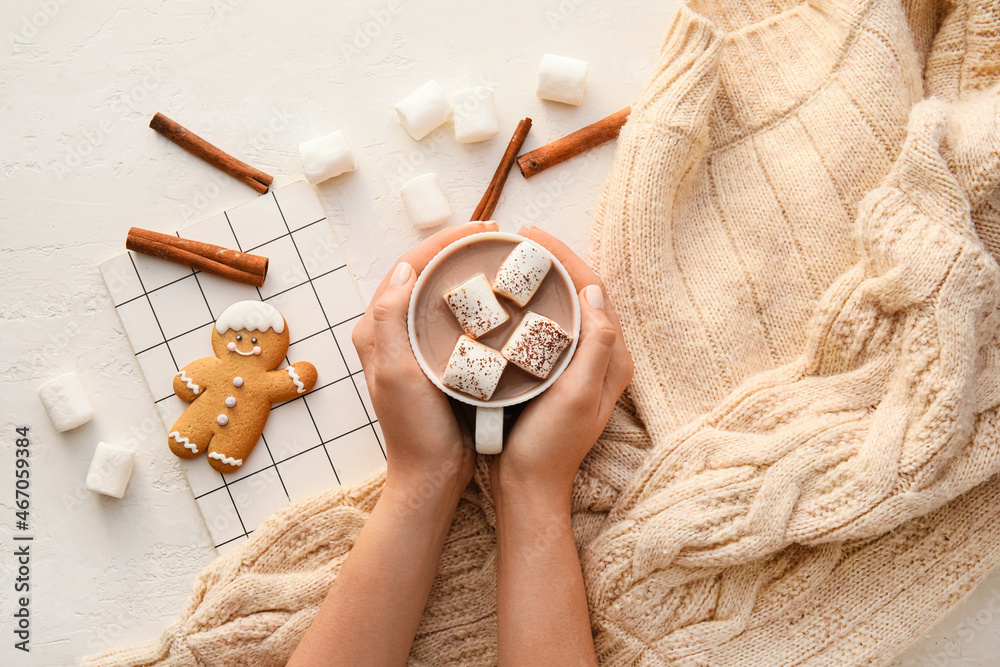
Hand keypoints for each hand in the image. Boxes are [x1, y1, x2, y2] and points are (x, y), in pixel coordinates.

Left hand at [352, 222, 497, 498]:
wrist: (431, 474)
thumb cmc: (414, 428)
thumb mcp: (398, 372)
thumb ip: (392, 319)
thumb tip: (406, 268)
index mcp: (377, 329)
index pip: (408, 267)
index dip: (443, 241)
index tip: (483, 230)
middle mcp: (390, 332)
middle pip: (423, 274)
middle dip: (456, 250)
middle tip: (495, 238)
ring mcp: (413, 346)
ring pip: (438, 294)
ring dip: (465, 272)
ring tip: (499, 260)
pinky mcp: (434, 361)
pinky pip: (452, 318)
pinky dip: (473, 301)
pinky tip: (498, 300)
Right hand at [491, 225, 633, 503]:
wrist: (529, 486)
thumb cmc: (550, 445)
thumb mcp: (577, 395)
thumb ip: (594, 345)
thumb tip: (594, 291)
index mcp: (612, 358)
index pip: (594, 290)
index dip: (566, 257)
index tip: (532, 236)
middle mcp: (601, 357)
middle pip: (582, 293)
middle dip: (555, 261)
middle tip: (520, 239)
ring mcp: (579, 366)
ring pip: (566, 308)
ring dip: (544, 281)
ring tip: (514, 260)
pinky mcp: (558, 375)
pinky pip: (550, 327)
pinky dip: (533, 306)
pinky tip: (509, 300)